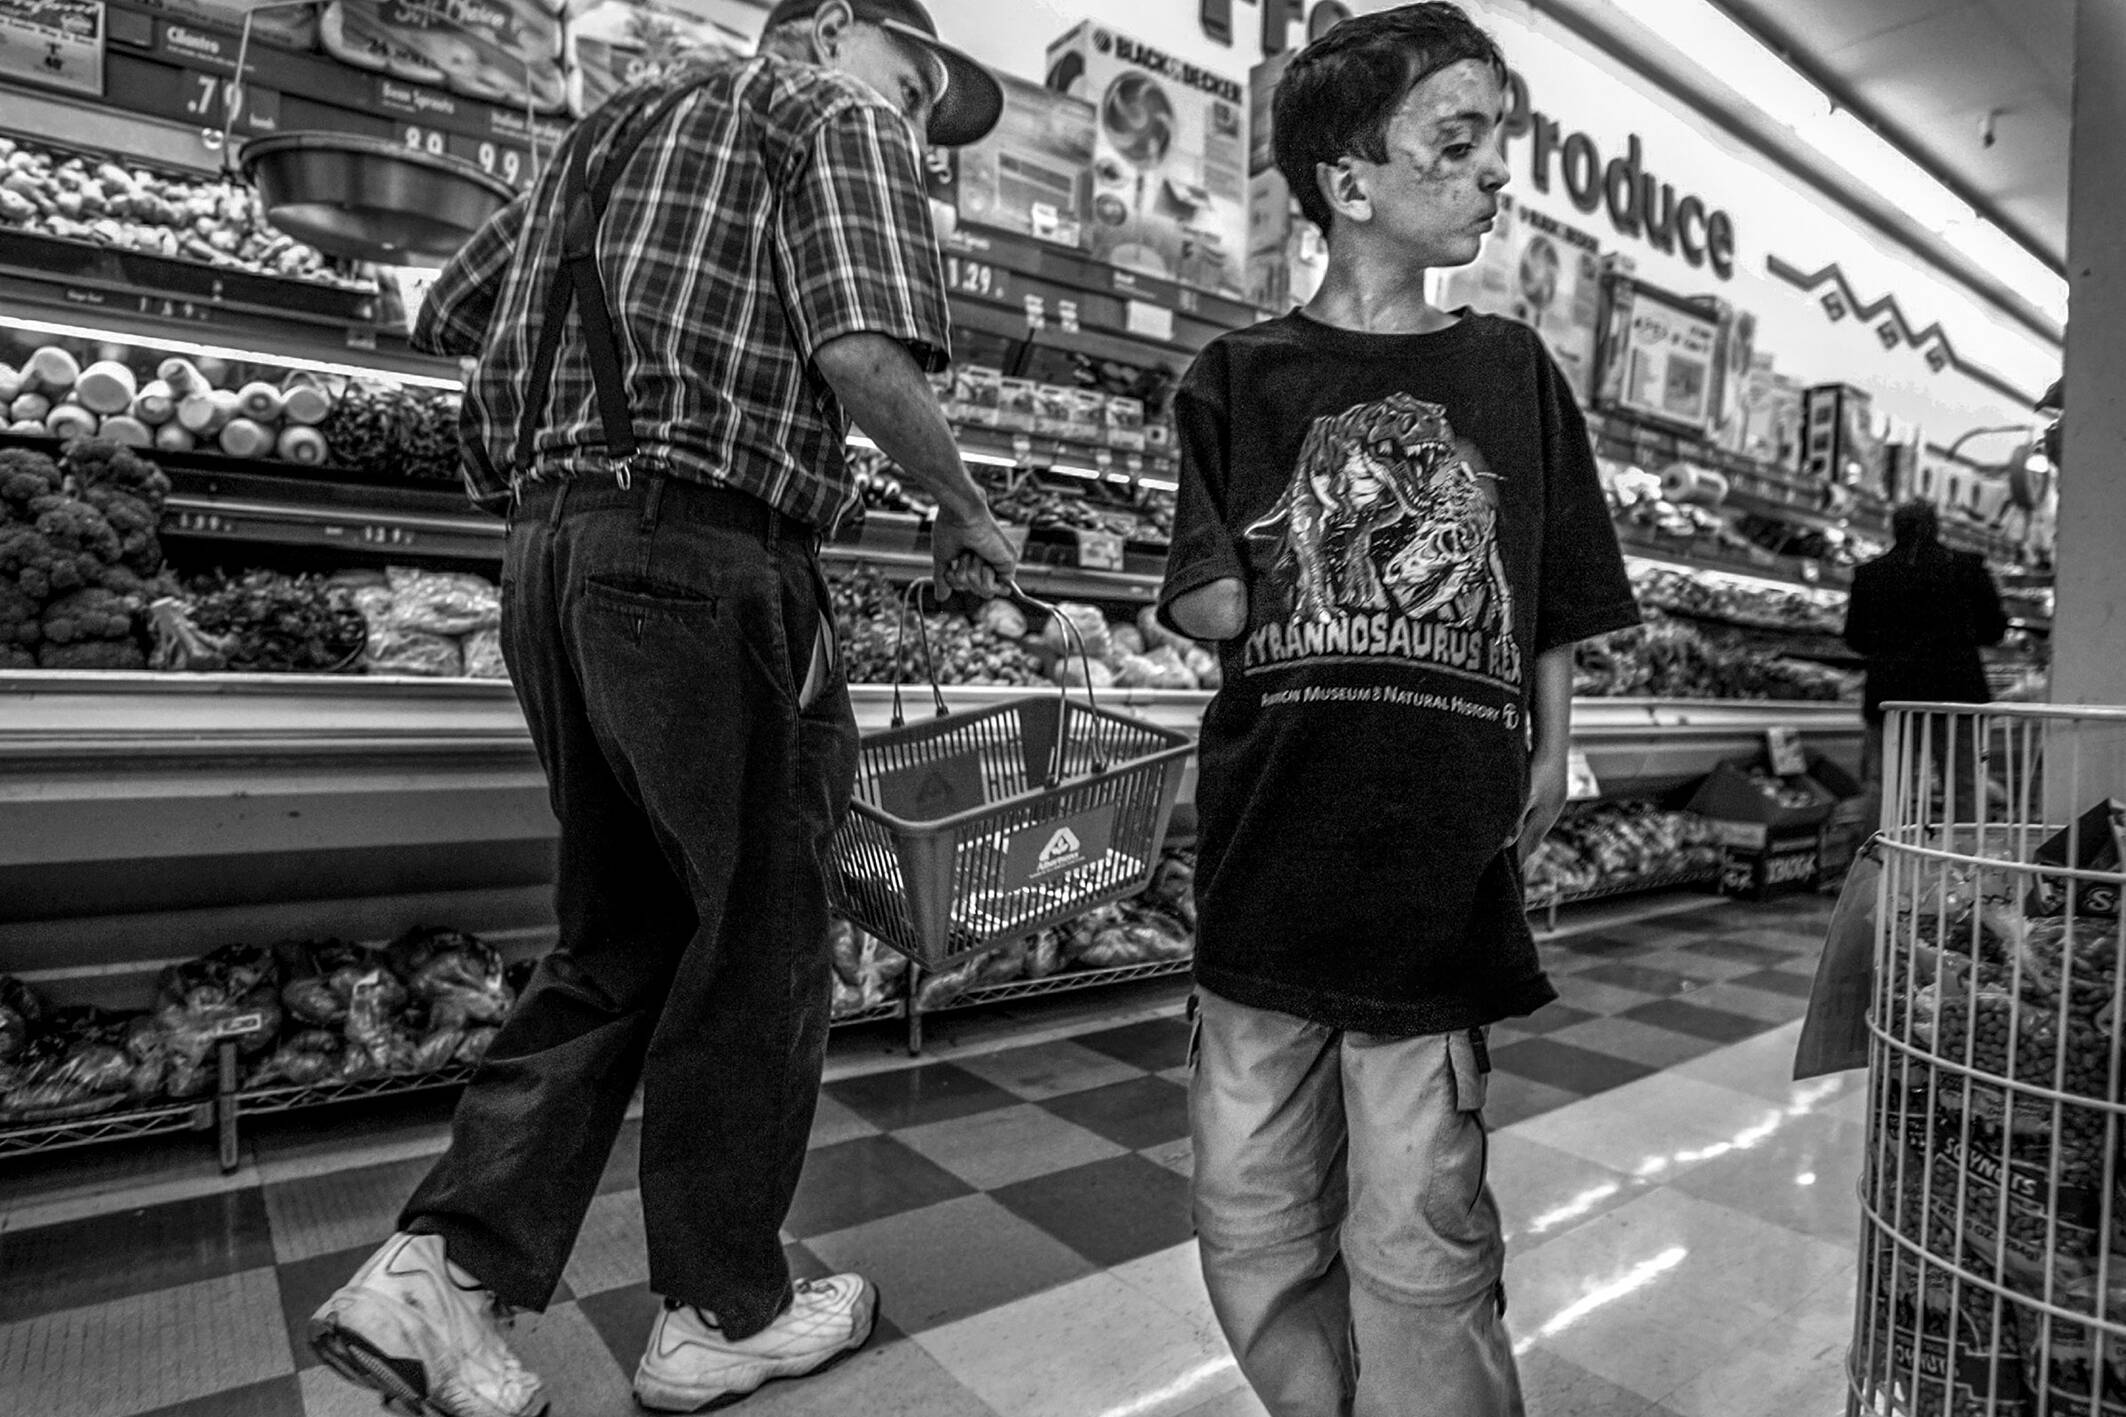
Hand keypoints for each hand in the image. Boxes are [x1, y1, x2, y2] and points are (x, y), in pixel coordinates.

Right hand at [932, 499, 1017, 599]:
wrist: (961, 513)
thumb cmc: (950, 529)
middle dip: (963, 577)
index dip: (956, 580)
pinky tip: (981, 557)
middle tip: (964, 554)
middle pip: (978, 593)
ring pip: (985, 593)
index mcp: (976, 560)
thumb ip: (943, 579)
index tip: (955, 559)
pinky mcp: (1008, 564)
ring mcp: (999, 563)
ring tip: (972, 552)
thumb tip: (941, 598)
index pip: (968, 587)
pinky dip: (982, 575)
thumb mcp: (943, 559)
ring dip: (971, 572)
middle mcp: (990, 562)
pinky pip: (992, 589)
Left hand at [1515, 749, 1569, 864]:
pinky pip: (1536, 817)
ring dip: (1523, 838)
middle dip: (1521, 853)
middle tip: (1508, 866)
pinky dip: (1527, 824)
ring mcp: (1552, 805)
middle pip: (1532, 841)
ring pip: (1534, 829)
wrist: (1551, 745)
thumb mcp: (1524, 795)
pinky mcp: (1550, 796)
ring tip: (1511, 848)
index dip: (1518, 861)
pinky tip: (1520, 822)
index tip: (1510, 875)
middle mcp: (1550, 815)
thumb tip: (1507, 843)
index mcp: (1544, 819)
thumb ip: (1516, 819)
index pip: (1528, 847)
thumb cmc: (1537, 769)